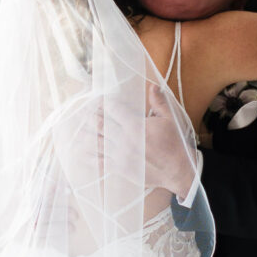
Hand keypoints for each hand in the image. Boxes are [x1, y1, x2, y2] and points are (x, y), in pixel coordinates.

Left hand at [94, 85, 196, 200]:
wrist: (178, 170)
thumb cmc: (174, 144)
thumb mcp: (169, 120)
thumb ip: (158, 102)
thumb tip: (152, 86)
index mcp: (136, 126)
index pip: (113, 110)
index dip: (103, 103)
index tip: (98, 100)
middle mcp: (125, 140)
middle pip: (100, 125)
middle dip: (90, 116)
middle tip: (83, 112)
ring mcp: (120, 156)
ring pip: (96, 142)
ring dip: (86, 135)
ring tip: (78, 129)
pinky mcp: (120, 169)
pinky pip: (100, 162)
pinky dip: (90, 157)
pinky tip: (83, 152)